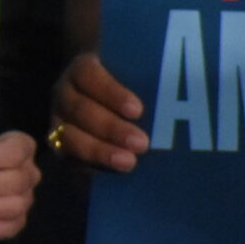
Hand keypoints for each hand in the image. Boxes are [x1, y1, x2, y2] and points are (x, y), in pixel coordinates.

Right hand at [49, 51, 149, 173]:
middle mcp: (65, 94)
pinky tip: (114, 173)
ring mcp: (59, 121)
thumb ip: (148, 81)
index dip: (111, 93)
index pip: (89, 75)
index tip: (137, 110)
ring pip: (70, 135)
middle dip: (110, 127)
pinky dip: (92, 165)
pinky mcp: (61, 147)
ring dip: (99, 150)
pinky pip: (69, 158)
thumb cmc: (132, 88)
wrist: (109, 106)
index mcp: (82, 70)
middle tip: (142, 143)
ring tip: (129, 162)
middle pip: (80, 108)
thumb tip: (185, 88)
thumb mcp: (134, 76)